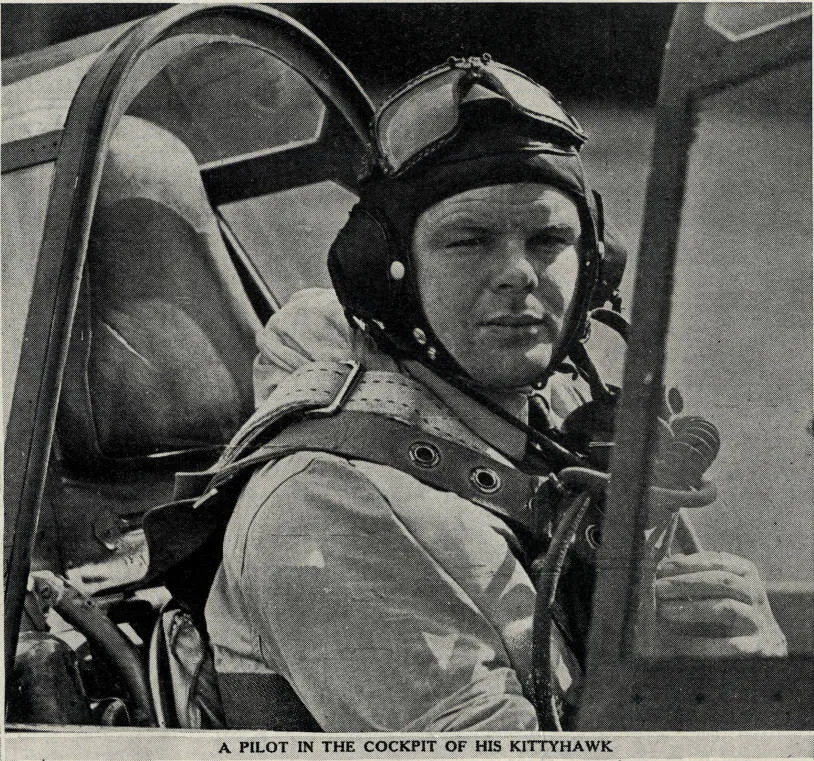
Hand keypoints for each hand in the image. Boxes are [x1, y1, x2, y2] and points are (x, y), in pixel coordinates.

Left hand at [652, 551, 786, 657]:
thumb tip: (669, 562)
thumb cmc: (728, 616)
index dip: (693, 562)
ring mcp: (761, 623)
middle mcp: (758, 597)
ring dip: (692, 607)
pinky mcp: (760, 649)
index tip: (666, 566)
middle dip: (687, 582)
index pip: (722, 562)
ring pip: (727, 607)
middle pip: (724, 581)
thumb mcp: (715, 592)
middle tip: (659, 588)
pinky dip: (702, 643)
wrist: (760, 650)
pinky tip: (678, 642)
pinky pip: (730, 645)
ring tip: (664, 610)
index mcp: (747, 578)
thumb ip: (697, 576)